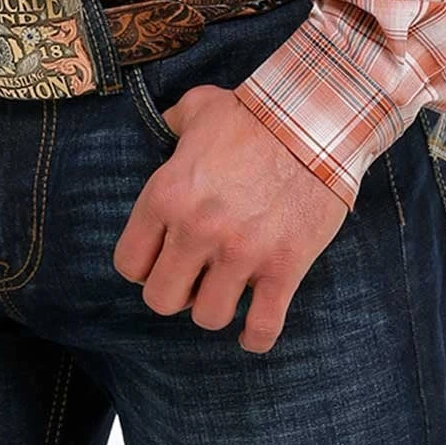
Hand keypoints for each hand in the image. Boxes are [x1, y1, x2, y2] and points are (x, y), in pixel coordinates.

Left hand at [113, 83, 349, 351]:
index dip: (144, 267)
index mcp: (167, 195)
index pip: (129, 263)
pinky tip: (252, 333)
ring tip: (225, 291)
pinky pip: (262, 326)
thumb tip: (163, 125)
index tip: (161, 261)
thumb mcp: (198, 107)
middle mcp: (196, 230)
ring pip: (208, 317)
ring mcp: (241, 252)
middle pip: (162, 300)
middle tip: (192, 279)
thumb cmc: (254, 113)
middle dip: (175, 294)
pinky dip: (255, 337)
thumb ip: (172, 122)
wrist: (316, 119)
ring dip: (214, 309)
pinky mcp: (283, 267)